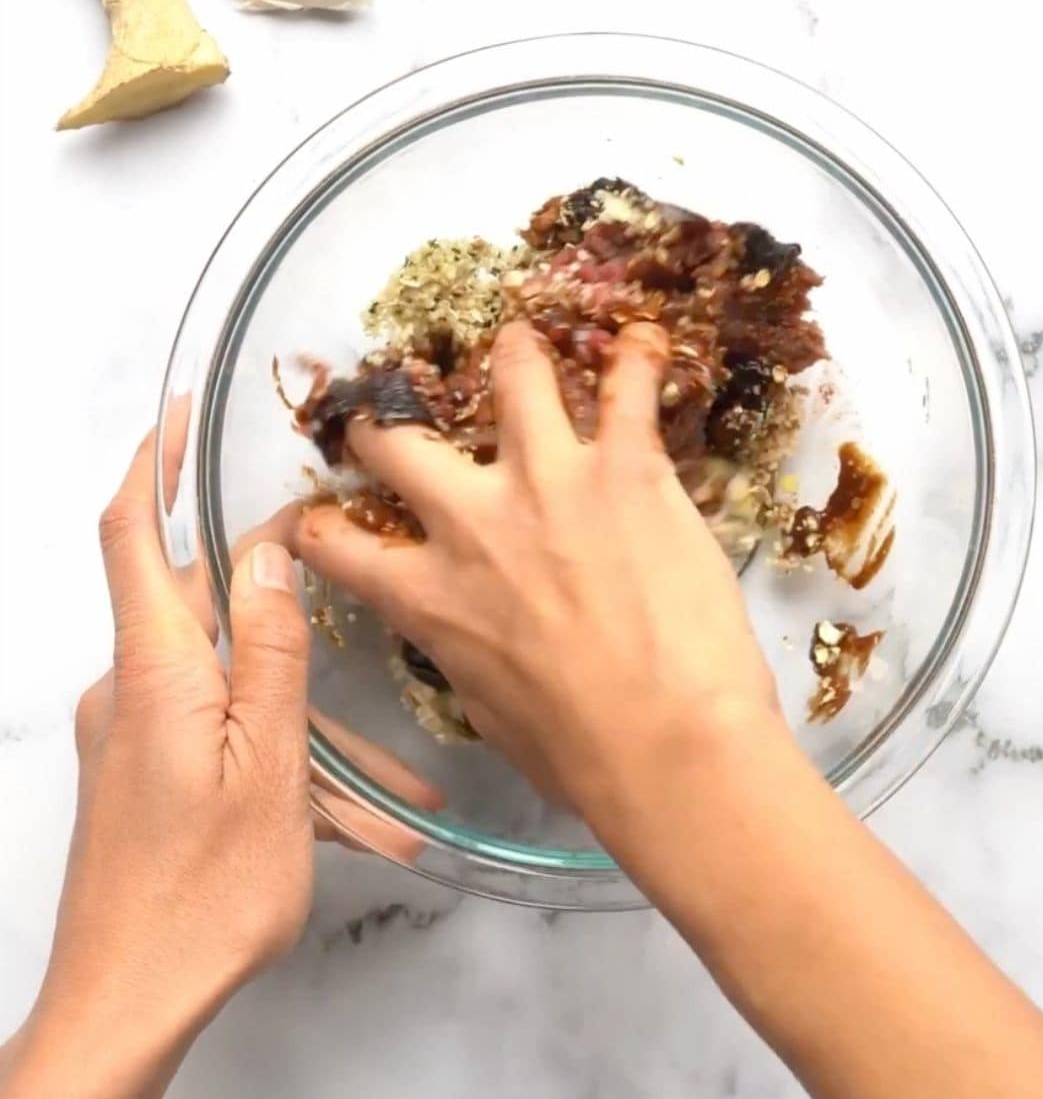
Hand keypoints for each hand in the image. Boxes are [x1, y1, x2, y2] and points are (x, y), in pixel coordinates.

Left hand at [0, 413, 437, 1098]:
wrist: (128, 1005)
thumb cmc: (203, 893)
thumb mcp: (267, 766)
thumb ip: (268, 653)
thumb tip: (268, 553)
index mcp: (155, 671)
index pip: (128, 534)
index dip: (150, 464)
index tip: (181, 414)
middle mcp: (135, 689)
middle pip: (201, 607)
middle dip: (279, 605)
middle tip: (347, 591)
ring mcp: (138, 736)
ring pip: (231, 688)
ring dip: (305, 722)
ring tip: (392, 792)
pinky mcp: (149, 775)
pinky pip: (224, 738)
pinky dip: (285, 761)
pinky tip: (358, 826)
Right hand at [292, 320, 787, 819]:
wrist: (668, 744)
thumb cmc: (578, 755)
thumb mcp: (486, 711)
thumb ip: (463, 650)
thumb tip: (467, 631)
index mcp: (427, 597)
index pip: (337, 546)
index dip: (319, 527)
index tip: (322, 516)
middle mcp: (471, 522)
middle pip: (400, 445)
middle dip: (384, 426)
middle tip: (391, 418)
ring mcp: (548, 480)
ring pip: (514, 375)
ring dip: (514, 356)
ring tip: (520, 344)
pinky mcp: (625, 466)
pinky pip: (629, 387)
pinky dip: (637, 360)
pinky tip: (644, 343)